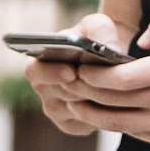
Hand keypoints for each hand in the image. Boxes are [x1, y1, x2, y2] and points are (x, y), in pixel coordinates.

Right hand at [23, 12, 132, 136]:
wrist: (106, 57)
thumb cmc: (96, 37)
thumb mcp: (98, 25)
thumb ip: (100, 29)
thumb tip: (109, 48)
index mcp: (38, 62)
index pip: (33, 71)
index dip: (50, 73)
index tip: (71, 72)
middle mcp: (42, 88)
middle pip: (59, 95)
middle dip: (82, 88)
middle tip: (105, 81)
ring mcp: (56, 110)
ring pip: (76, 111)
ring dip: (96, 100)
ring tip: (116, 88)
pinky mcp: (71, 125)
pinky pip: (86, 124)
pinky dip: (102, 113)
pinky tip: (115, 101)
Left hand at [68, 5, 149, 149]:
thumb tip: (141, 39)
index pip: (121, 79)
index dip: (92, 75)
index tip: (77, 66)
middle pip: (112, 101)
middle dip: (84, 91)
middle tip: (65, 81)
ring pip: (117, 123)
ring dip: (91, 113)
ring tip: (73, 100)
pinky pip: (134, 133)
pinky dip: (113, 123)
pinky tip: (101, 112)